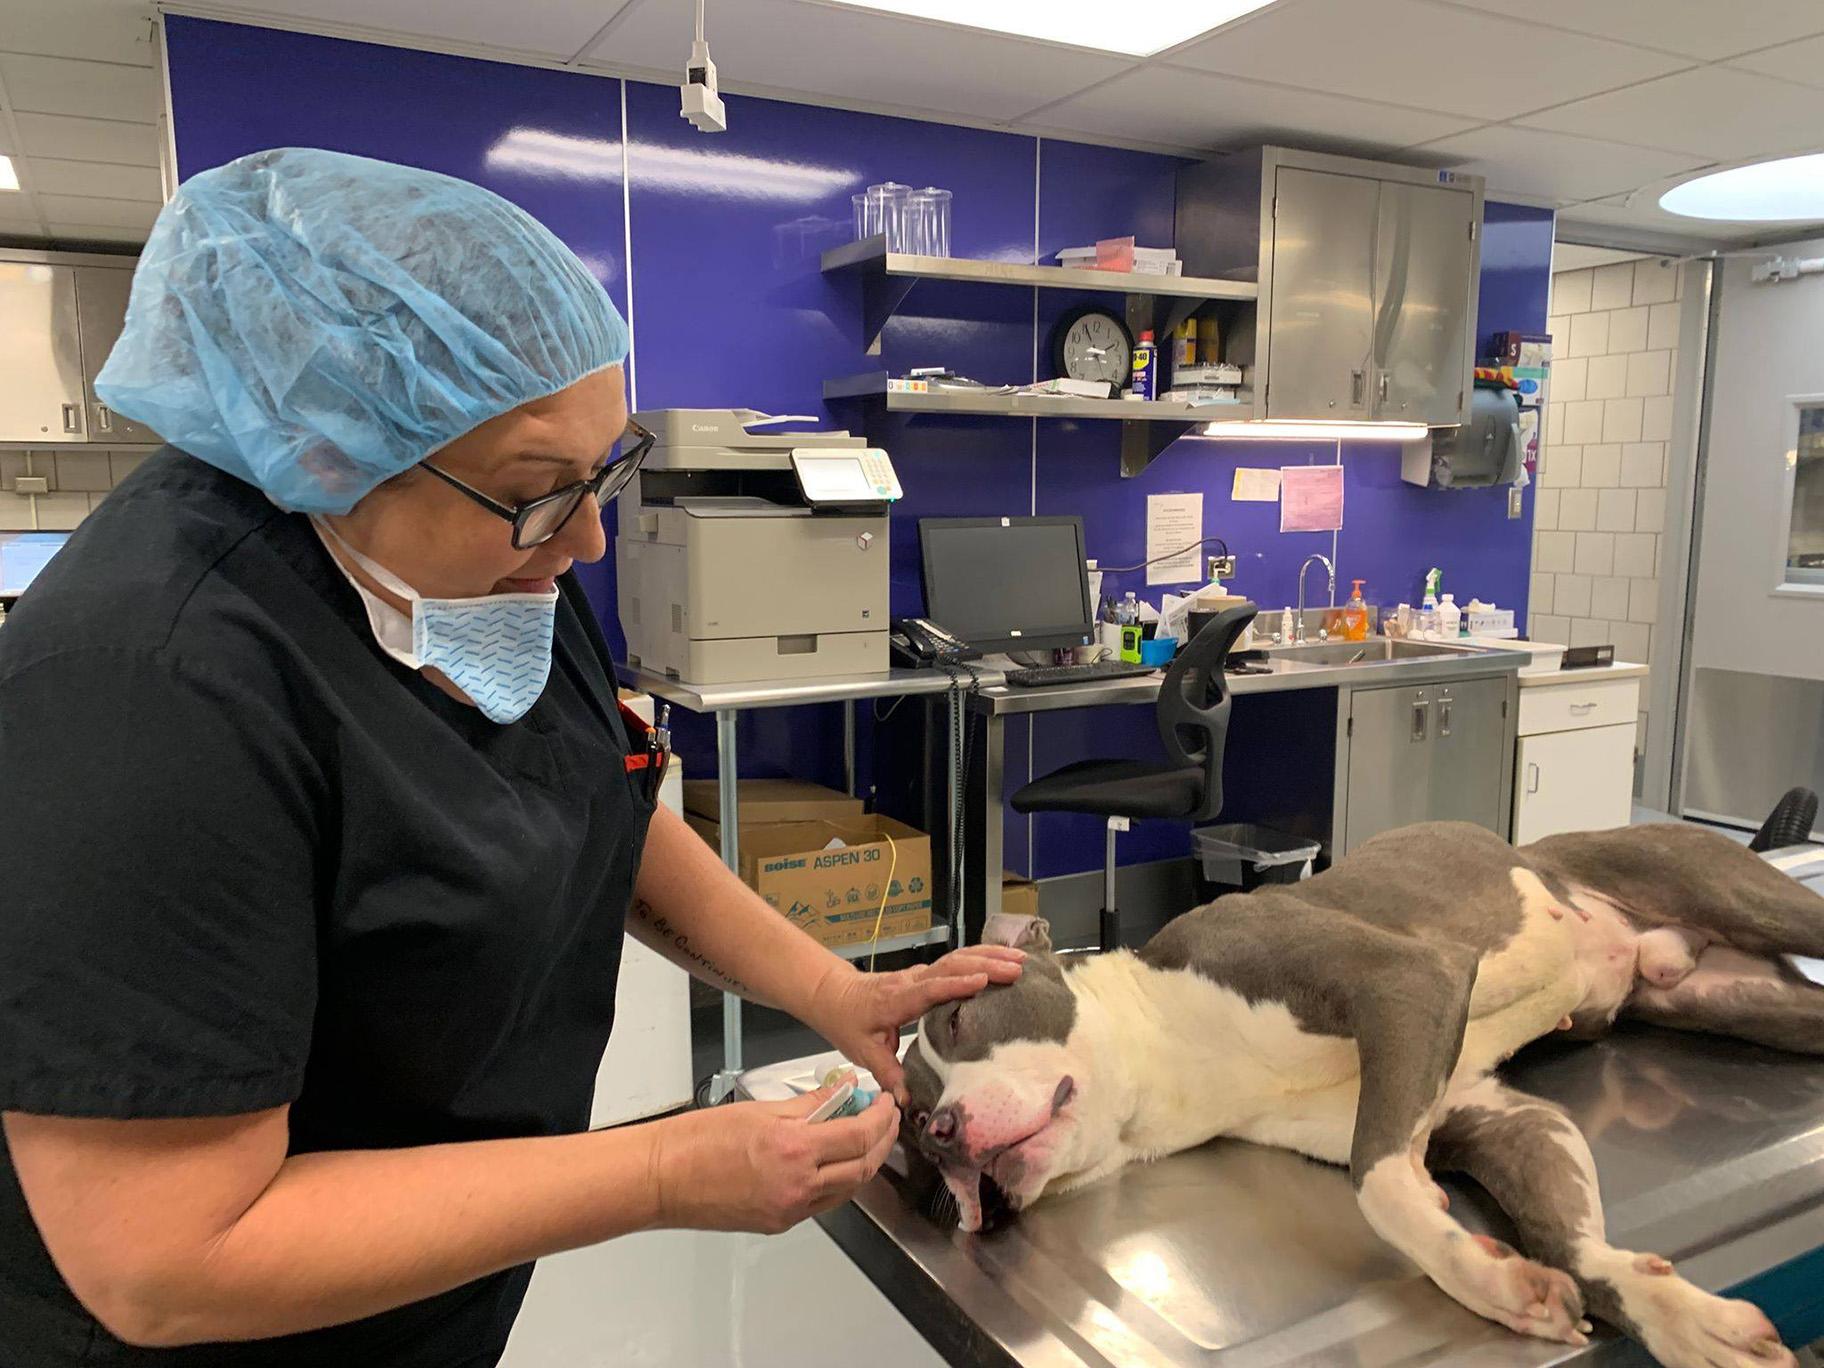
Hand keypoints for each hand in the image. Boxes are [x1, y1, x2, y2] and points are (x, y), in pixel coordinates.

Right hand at [650, 1085, 898, 1233]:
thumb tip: (841, 1090)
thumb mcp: (760, 1108)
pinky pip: (823, 1203)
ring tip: (867, 1136)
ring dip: (864, 1162)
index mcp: (794, 1150)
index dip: (880, 1117)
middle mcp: (798, 1186)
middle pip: (863, 1167)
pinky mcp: (779, 1222)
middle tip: (887, 1117)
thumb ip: (809, 1103)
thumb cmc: (698, 1140)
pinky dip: (839, 1180)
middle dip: (882, 1140)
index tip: (886, 1101)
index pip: (859, 1136)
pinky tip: (836, 1160)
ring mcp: (790, 1210)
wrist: (663, 1179)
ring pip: (847, 1189)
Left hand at [805, 946, 1024, 1102]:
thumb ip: (887, 1073)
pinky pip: (957, 961)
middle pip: (952, 966)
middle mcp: (912, 981)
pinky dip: (981, 956)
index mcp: (897, 1000)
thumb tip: (907, 1101)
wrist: (833, 994)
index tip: (984, 981)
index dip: (956, 985)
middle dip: (986, 964)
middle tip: (1017, 969)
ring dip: (989, 956)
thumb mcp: (862, 1052)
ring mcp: (920, 974)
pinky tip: (1002, 957)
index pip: (930, 989)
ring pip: (957, 958)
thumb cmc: (847, 1021)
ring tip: (1020, 959)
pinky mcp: (927, 974)